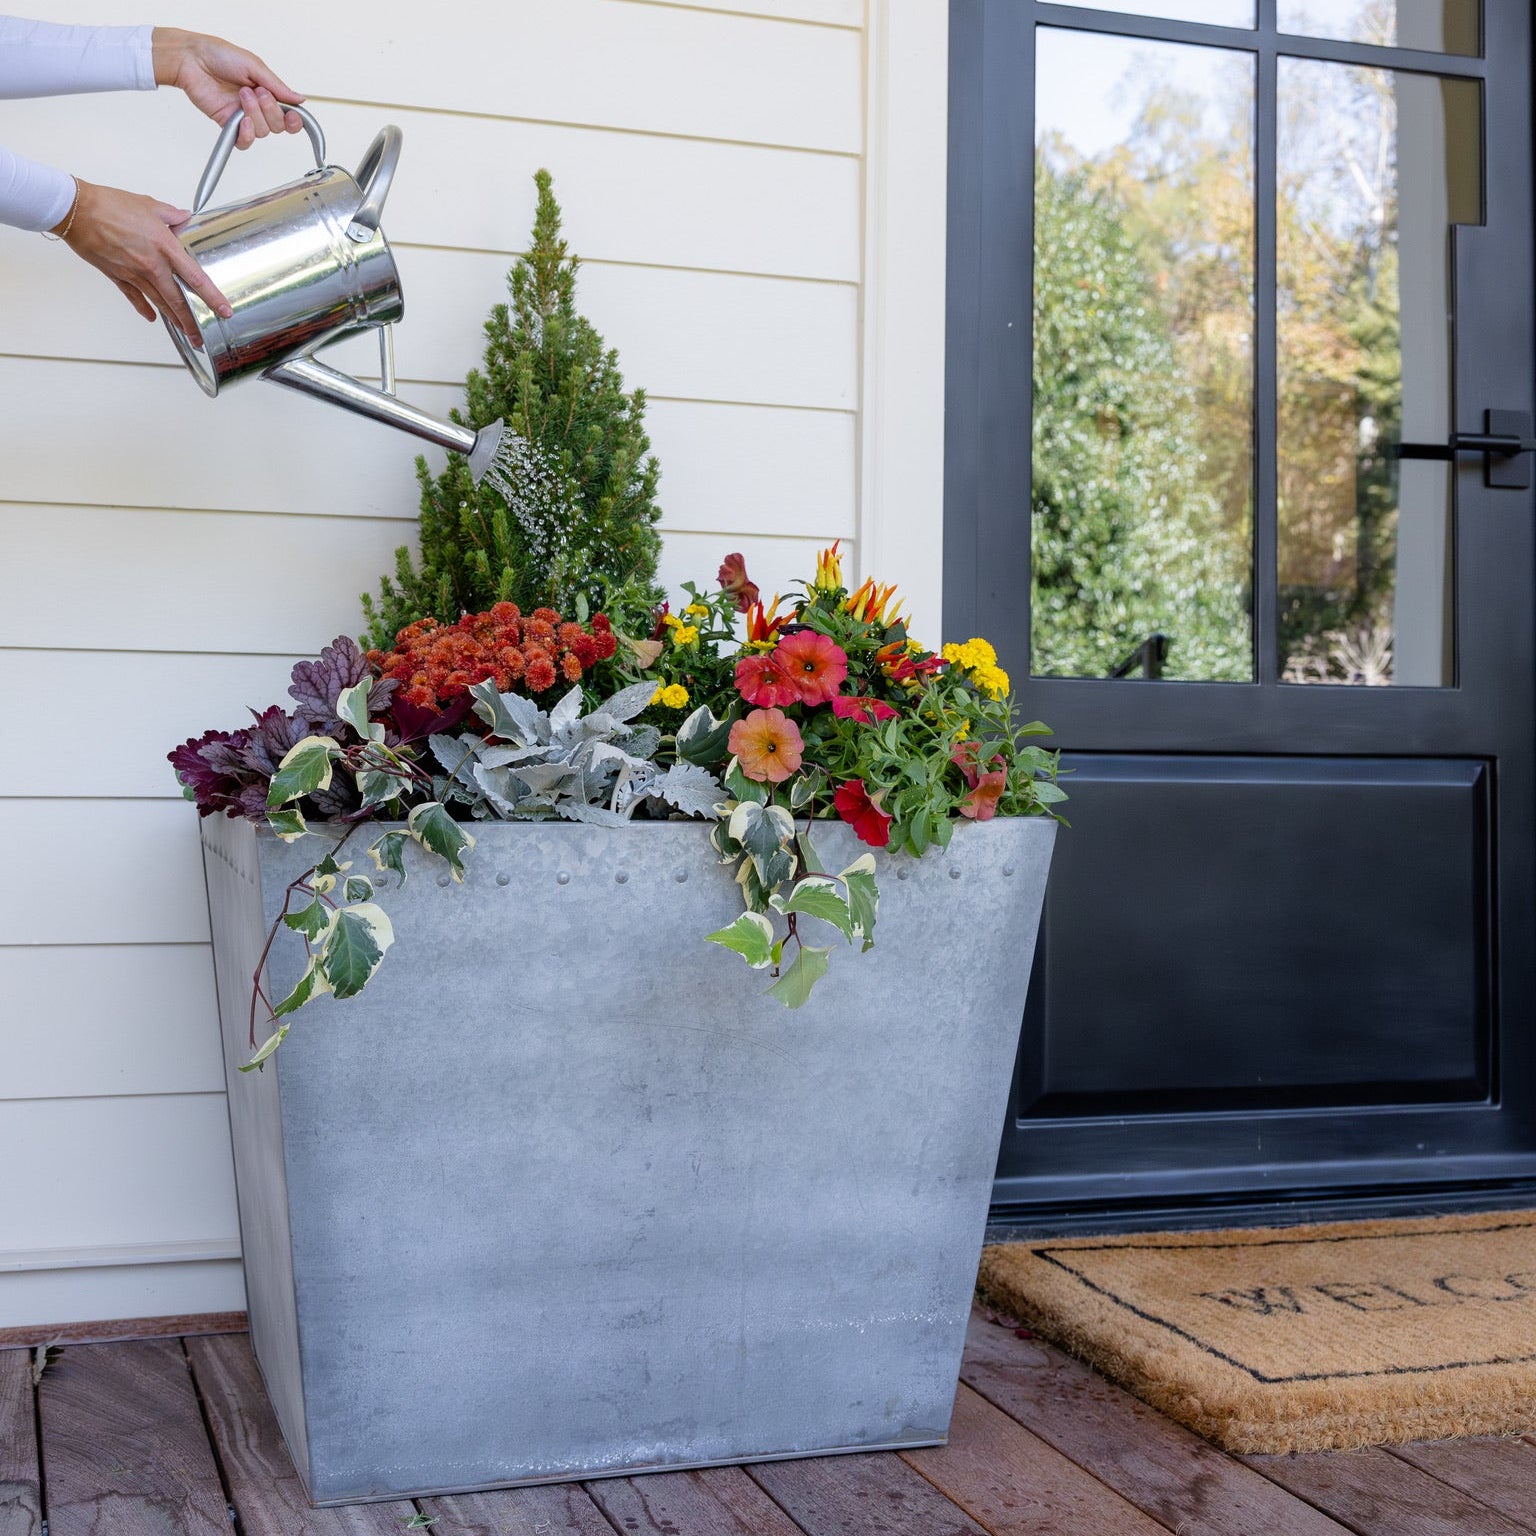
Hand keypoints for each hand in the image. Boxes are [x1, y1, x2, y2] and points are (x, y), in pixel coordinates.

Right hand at [56, 179, 232, 345]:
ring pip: (159, 303)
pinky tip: (152, 317)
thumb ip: (172, 215)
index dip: (213, 297)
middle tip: (202, 336)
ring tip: (185, 333)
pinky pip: (134, 297)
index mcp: (165, 248)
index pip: (196, 278)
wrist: (77, 210)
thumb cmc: (110, 205)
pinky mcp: (117, 276)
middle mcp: (152, 266)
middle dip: (192, 322)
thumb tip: (184, 217)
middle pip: (178, 301)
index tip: (224, 310)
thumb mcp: (150, 205)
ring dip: (173, 320)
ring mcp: (134, 274)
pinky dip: (143, 308)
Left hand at [151, 27, 304, 147]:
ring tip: (241, 93)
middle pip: (278, 126)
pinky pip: (245, 142)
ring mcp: (243, 117)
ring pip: (263, 132)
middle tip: (257, 92)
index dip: (294, 121)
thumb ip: (278, 86)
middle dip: (270, 110)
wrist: (192, 59)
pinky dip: (247, 134)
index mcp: (268, 93)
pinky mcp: (229, 124)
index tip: (292, 115)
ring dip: (254, 113)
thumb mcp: (255, 66)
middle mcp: (258, 108)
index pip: (289, 116)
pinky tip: (243, 120)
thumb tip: (300, 99)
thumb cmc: (219, 55)